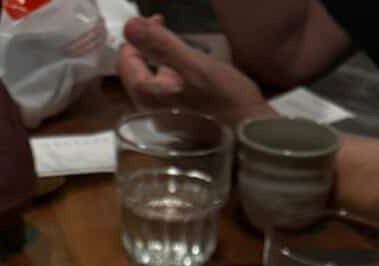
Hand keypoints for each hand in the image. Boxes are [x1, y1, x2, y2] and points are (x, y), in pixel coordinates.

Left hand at [118, 16, 270, 123]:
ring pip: (154, 81)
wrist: (251, 132)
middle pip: (138, 73)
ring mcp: (167, 118)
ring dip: (162, 59)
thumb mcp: (194, 66)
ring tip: (180, 45)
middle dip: (149, 47)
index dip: (138, 36)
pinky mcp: (182, 120)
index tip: (158, 19)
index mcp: (150, 99)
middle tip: (166, 27)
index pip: (126, 62)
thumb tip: (128, 25)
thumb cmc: (225, 100)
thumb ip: (161, 45)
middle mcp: (152, 112)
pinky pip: (168, 91)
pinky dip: (173, 74)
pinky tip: (190, 69)